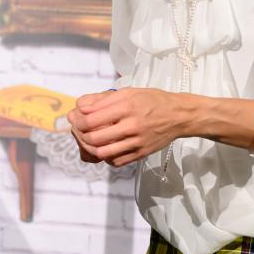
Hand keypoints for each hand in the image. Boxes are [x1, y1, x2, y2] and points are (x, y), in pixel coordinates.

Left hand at [67, 88, 182, 166]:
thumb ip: (103, 100)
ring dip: (90, 148)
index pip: (92, 119)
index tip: (75, 118)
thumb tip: (81, 107)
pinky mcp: (141, 153)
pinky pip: (116, 161)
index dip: (78, 120)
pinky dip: (105, 157)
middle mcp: (131, 125)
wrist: (179, 116)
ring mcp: (136, 142)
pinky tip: (104, 148)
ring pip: (102, 152)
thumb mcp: (128, 92)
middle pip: (94, 138)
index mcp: (126, 106)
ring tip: (88, 140)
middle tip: (78, 130)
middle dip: (80, 134)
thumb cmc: (153, 101)